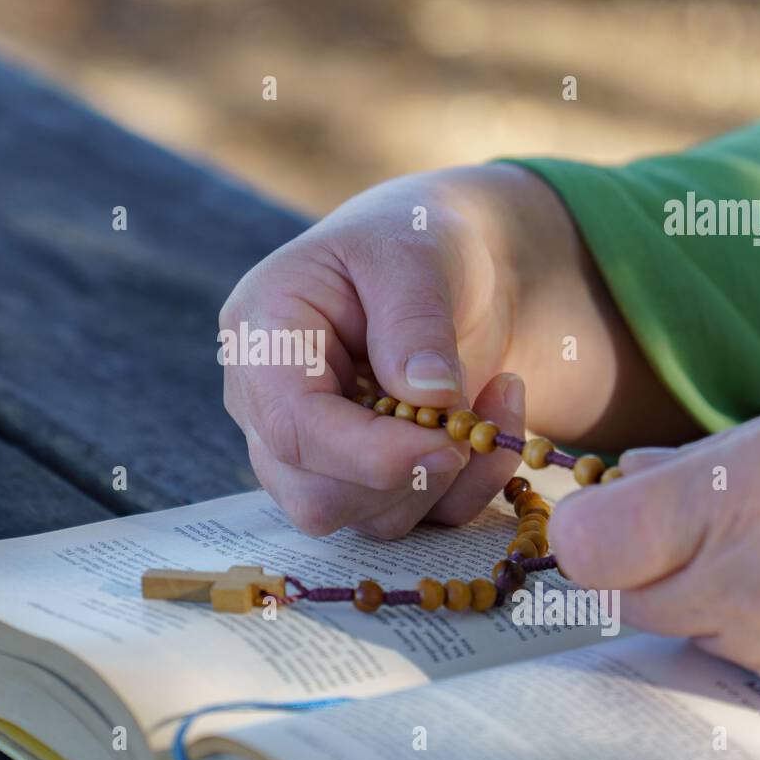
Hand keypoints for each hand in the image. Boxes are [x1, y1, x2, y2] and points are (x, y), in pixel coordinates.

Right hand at [220, 166, 531, 537]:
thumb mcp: (412, 252)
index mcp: (263, 339)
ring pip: (363, 520)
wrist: (434, 261)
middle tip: (470, 424)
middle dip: (406, 477)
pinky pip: (411, 520)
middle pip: (314, 496)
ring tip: (497, 400)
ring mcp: (313, 452)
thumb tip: (428, 398)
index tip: (447, 444)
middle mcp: (272, 408)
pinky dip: (467, 490)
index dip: (366, 454)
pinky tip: (494, 428)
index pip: (292, 428)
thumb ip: (414, 320)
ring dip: (447, 481)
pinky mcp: (361, 479)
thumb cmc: (407, 238)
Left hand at [550, 390, 759, 728]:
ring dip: (720, 599)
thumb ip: (693, 463)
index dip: (591, 528)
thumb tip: (626, 477)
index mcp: (727, 511)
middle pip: (634, 599)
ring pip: (698, 634)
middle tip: (723, 527)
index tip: (613, 508)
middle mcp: (745, 598)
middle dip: (654, 564)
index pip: (587, 549)